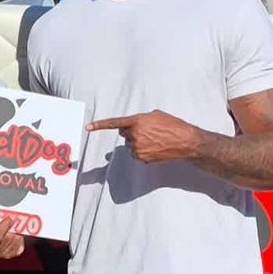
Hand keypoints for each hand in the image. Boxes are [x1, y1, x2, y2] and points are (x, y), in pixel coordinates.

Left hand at [88, 110, 203, 163]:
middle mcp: (135, 135)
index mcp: (137, 121)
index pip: (115, 123)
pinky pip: (135, 153)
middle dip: (132, 132)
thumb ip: (140, 119)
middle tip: (147, 131)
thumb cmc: (173, 125)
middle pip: (124, 134)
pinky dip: (142, 151)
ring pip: (130, 144)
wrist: (185, 142)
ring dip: (138, 141)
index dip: (99, 125)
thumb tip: (134, 125)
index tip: (87, 127)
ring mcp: (137, 147)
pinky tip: (154, 147)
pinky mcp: (141, 158)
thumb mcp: (155, 115)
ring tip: (155, 139)